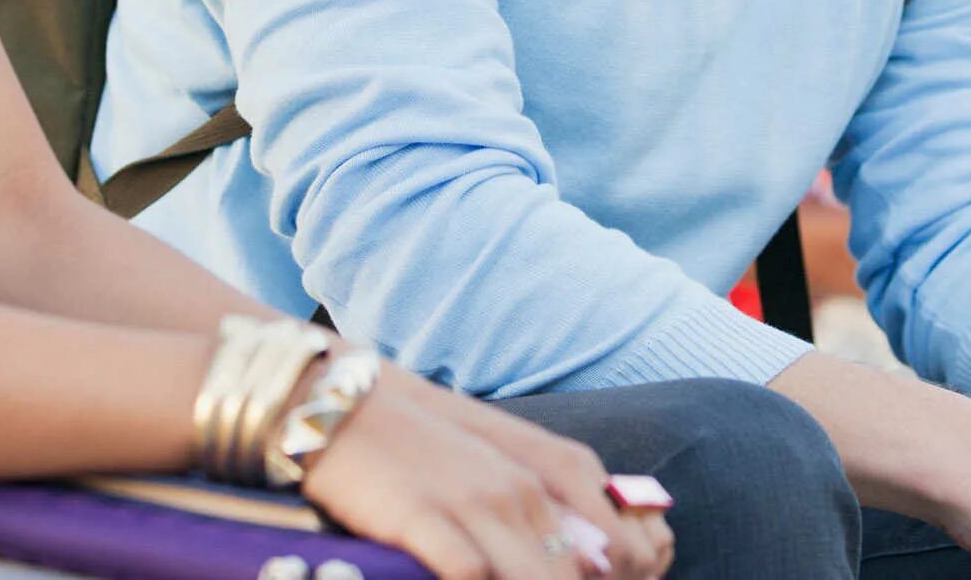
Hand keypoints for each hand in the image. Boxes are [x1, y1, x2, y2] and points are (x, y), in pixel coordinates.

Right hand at [304, 363, 671, 579]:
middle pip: (579, 574)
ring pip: (535, 579)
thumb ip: (542, 514)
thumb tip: (591, 562)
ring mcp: (473, 504)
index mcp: (546, 476)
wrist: (344, 408)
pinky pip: (469, 576)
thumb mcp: (495, 472)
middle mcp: (519, 491)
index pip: (619, 546)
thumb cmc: (420, 448)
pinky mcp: (424, 518)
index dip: (627, 578)